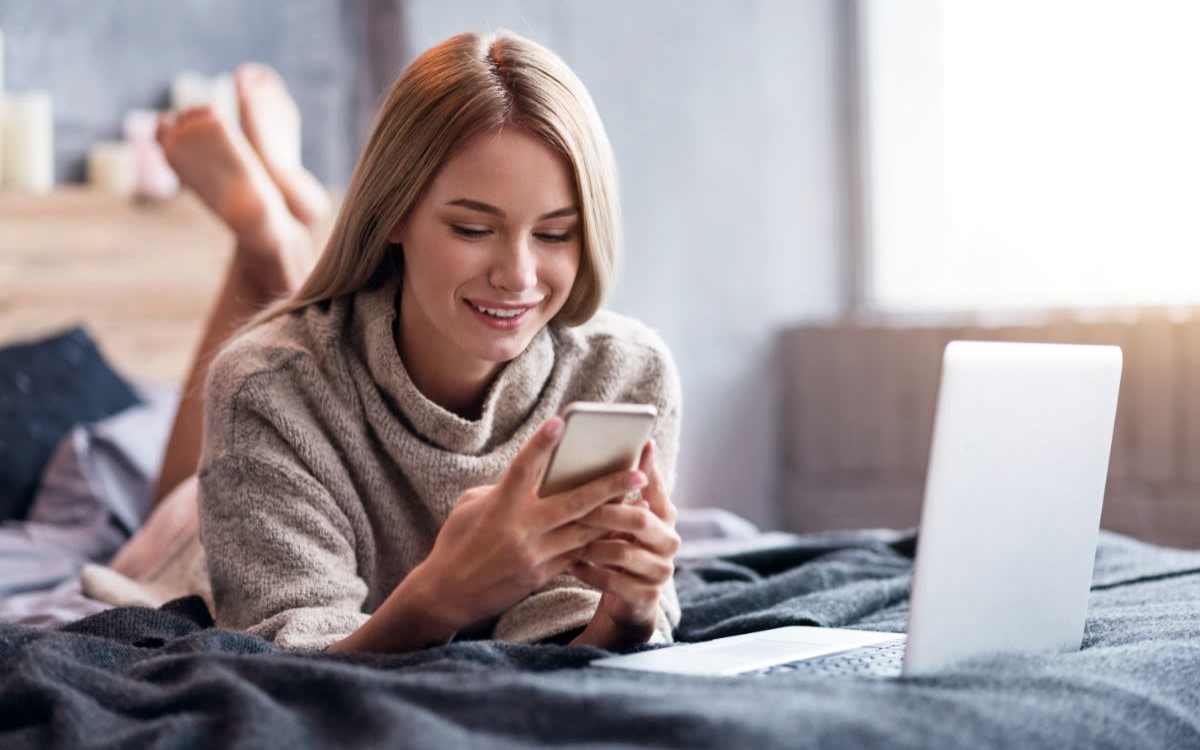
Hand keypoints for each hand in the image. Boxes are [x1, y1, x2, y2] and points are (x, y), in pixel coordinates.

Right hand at [418, 416, 649, 631]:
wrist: (448, 595)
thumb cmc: (457, 542)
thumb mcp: (470, 507)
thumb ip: (502, 489)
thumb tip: (534, 477)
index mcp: (500, 505)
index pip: (523, 467)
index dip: (540, 443)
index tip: (560, 421)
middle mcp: (522, 528)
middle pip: (575, 503)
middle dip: (610, 487)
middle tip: (639, 473)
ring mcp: (535, 554)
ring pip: (585, 531)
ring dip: (615, 515)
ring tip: (640, 501)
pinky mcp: (542, 574)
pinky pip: (578, 554)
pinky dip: (598, 540)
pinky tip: (619, 530)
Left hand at [570, 438, 680, 646]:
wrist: (627, 600)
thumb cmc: (620, 548)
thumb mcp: (623, 522)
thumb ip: (620, 496)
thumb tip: (597, 454)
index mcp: (666, 518)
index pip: (657, 489)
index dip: (649, 469)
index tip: (640, 444)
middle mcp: (670, 542)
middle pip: (639, 519)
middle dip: (606, 512)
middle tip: (579, 507)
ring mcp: (660, 571)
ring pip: (622, 552)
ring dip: (592, 545)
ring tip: (569, 539)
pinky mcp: (646, 597)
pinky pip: (612, 581)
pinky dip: (589, 571)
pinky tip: (572, 564)